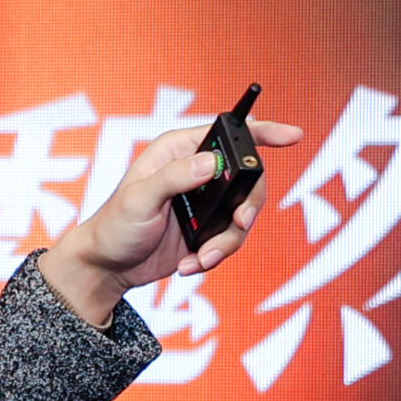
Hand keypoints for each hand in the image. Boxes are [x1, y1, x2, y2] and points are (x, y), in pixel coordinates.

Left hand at [38, 117, 305, 326]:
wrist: (107, 268)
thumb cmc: (113, 226)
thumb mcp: (139, 198)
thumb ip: (175, 178)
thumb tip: (214, 162)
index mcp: (178, 152)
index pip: (228, 134)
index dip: (262, 132)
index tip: (293, 136)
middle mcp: (196, 173)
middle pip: (248, 180)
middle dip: (248, 205)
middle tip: (239, 222)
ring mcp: (204, 203)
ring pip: (243, 216)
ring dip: (226, 242)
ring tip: (200, 258)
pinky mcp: (206, 230)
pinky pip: (229, 241)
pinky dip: (213, 256)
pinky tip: (189, 265)